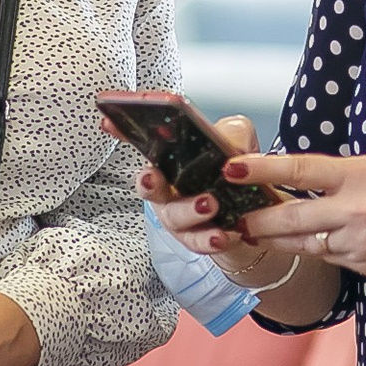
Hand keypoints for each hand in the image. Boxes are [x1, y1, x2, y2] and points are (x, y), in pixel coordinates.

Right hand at [129, 113, 265, 267]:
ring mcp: (180, 217)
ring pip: (174, 217)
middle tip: (152, 175)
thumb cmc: (236, 176)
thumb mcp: (238, 144)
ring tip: (210, 204)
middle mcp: (168, 190)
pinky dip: (210, 239)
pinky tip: (223, 234)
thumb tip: (227, 140)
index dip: (122, 132)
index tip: (109, 123)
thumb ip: (233, 133)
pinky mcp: (198, 240)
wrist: (256, 216)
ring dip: (188, 210)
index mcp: (171, 160)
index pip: (143, 143)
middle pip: (149, 186)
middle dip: (148, 182)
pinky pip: (198, 242)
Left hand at [220, 152, 365, 284]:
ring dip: (284, 239)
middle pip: (290, 219)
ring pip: (306, 245)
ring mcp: (360, 245)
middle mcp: (356, 212)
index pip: (299, 169)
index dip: (260, 169)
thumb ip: (343, 175)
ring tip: (262, 231)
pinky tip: (320, 241)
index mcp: (361, 175)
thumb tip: (302, 180)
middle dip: (257, 221)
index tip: (231, 169)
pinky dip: (320, 249)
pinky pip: (332, 258)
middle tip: (235, 220)